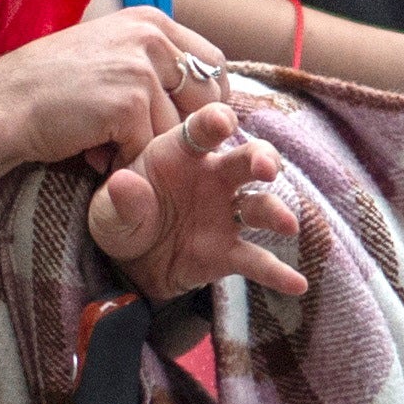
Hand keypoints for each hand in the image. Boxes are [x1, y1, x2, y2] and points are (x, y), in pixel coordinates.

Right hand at [0, 6, 212, 175]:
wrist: (3, 104)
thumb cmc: (52, 86)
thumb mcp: (109, 51)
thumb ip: (150, 59)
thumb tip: (201, 90)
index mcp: (150, 21)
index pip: (211, 62)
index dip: (208, 98)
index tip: (190, 123)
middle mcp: (151, 37)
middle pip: (206, 95)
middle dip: (187, 128)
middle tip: (148, 143)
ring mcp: (141, 68)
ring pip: (177, 128)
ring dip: (147, 149)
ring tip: (109, 147)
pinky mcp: (129, 101)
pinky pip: (149, 146)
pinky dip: (126, 160)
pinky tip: (96, 155)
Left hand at [87, 96, 308, 302]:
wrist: (127, 264)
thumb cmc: (122, 217)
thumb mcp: (107, 210)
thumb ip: (120, 200)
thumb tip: (124, 184)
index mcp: (183, 153)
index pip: (203, 129)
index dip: (216, 120)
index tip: (224, 123)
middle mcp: (214, 177)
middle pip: (246, 159)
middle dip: (262, 158)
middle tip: (267, 168)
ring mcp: (226, 214)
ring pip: (260, 204)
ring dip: (276, 211)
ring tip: (288, 225)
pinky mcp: (228, 252)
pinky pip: (256, 260)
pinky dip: (277, 272)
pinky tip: (296, 283)